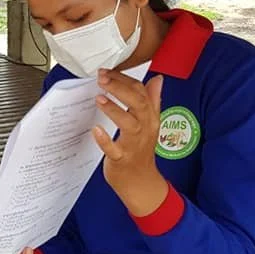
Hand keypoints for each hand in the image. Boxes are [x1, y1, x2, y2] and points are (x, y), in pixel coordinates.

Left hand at [92, 70, 168, 215]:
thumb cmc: (141, 151)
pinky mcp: (122, 159)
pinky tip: (96, 130)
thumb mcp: (150, 124)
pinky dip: (105, 140)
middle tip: (103, 77)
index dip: (126, 79)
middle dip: (121, 89)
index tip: (110, 70)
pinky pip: (114, 149)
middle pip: (139, 104)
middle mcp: (145, 129)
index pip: (142, 93)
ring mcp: (134, 145)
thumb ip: (152, 100)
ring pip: (129, 124)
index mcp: (150, 119)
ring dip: (114, 110)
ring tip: (99, 98)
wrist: (140, 182)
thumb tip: (158, 79)